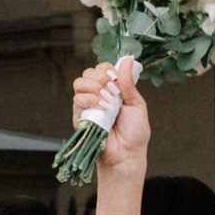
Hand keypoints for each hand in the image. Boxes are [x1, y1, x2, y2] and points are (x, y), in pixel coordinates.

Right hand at [70, 52, 148, 171]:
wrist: (127, 154)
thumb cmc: (135, 133)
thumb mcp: (137, 104)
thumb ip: (128, 83)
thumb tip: (128, 60)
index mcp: (112, 90)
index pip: (101, 68)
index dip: (107, 69)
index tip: (116, 77)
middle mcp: (98, 95)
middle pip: (88, 73)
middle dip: (100, 76)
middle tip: (112, 90)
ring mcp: (88, 106)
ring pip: (79, 83)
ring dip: (94, 87)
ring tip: (107, 100)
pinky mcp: (80, 117)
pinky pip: (77, 99)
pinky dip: (90, 99)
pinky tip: (101, 107)